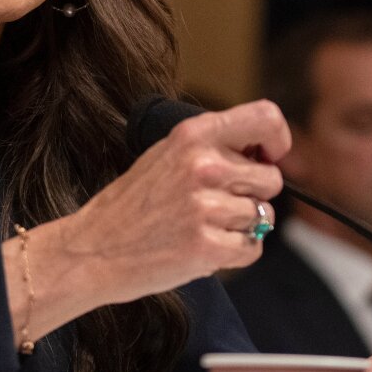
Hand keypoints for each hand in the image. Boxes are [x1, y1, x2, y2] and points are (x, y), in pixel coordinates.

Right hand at [62, 100, 290, 305]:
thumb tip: (264, 153)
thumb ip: (212, 147)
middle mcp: (203, 165)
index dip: (277, 139)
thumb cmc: (131, 205)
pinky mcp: (208, 246)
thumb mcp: (166, 155)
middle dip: (253, 195)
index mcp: (193, 135)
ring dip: (240, 227)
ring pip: (263, 216)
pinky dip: (235, 253)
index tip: (269, 156)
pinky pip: (253, 248)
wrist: (94, 249)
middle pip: (271, 179)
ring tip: (201, 226)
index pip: (265, 118)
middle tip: (217, 204)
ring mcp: (206, 206)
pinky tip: (203, 246)